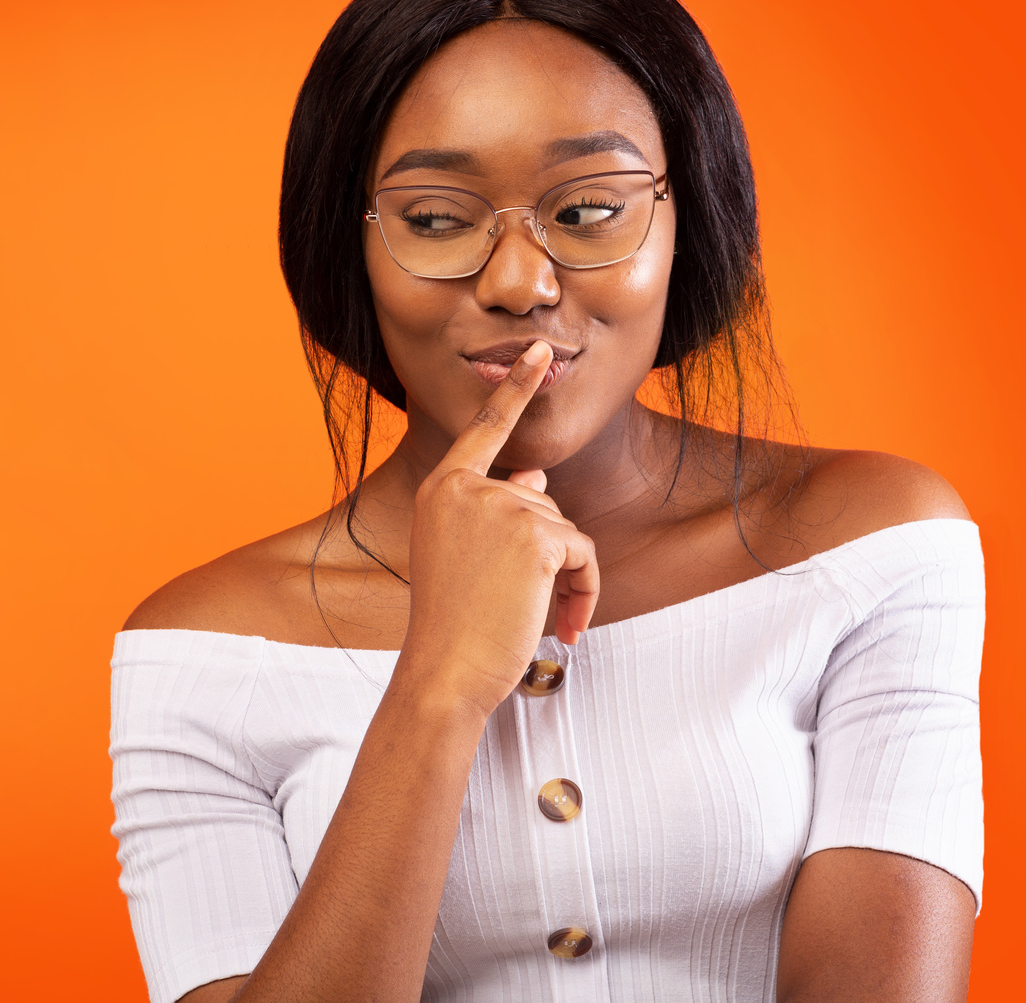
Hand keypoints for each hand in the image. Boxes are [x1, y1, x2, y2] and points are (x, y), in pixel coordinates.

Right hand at [400, 339, 598, 712]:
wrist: (444, 671)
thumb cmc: (452, 625)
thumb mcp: (465, 557)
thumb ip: (496, 512)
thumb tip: (534, 477)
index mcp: (441, 489)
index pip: (484, 429)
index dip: (516, 389)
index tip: (538, 353)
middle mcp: (466, 488)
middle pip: (539, 500)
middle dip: (547, 553)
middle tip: (525, 604)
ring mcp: (500, 507)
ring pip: (564, 529)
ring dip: (567, 578)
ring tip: (537, 618)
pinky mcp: (535, 534)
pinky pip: (583, 554)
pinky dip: (584, 592)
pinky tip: (561, 623)